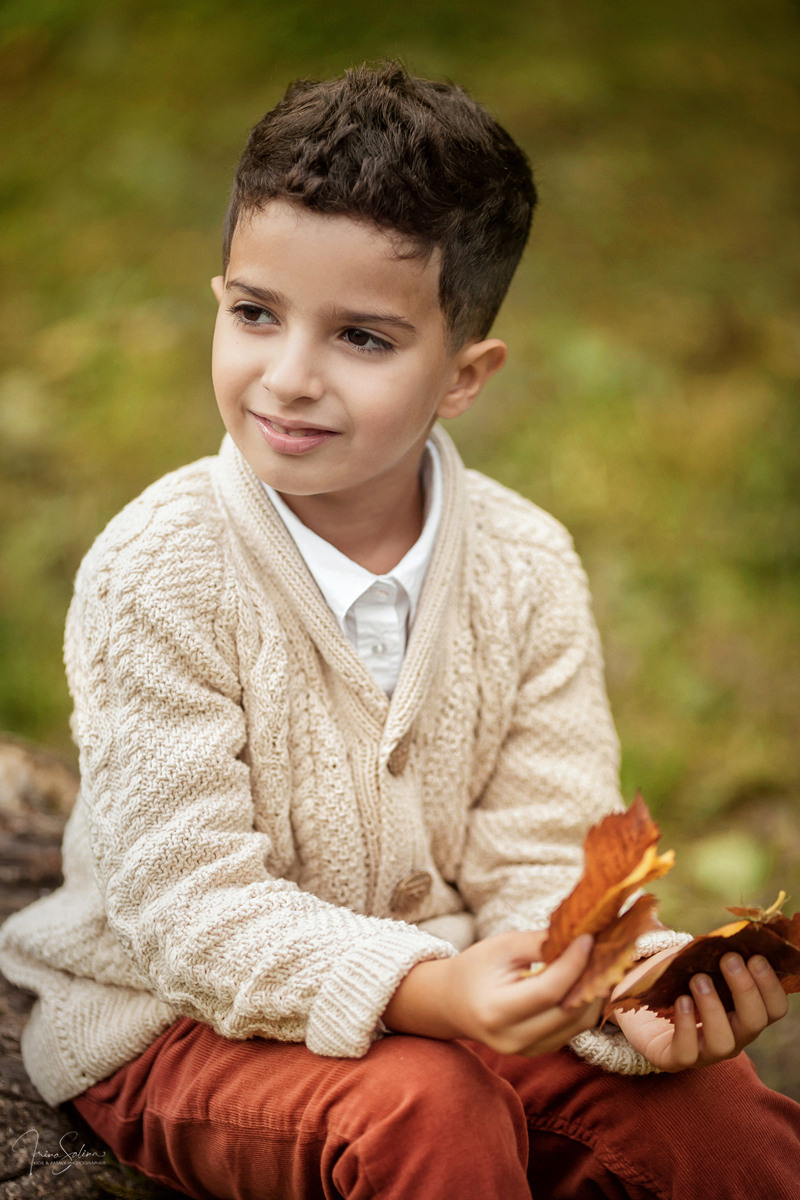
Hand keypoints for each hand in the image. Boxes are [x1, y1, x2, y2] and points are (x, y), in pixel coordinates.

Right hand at [382, 930, 601, 1056]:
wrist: (452, 1003)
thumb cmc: (476, 968)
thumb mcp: (502, 947)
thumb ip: (539, 943)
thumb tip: (580, 935)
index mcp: (497, 1011)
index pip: (549, 991)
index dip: (574, 964)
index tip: (589, 937)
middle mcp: (513, 1039)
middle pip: (570, 1011)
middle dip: (592, 977)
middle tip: (605, 948)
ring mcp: (528, 1050)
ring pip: (579, 1024)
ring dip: (595, 992)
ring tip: (601, 961)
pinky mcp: (540, 1051)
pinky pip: (574, 1029)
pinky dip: (586, 1003)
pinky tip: (589, 979)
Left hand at [608, 948, 788, 1071]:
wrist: (636, 1003)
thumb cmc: (674, 979)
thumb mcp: (696, 962)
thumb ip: (714, 954)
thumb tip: (729, 934)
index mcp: (744, 1013)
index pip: (774, 1009)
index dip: (770, 986)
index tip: (756, 957)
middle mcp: (732, 1036)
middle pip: (755, 1023)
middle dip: (745, 989)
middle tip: (729, 959)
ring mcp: (705, 1052)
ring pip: (724, 1042)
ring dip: (714, 1007)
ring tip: (698, 979)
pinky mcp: (675, 1058)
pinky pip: (687, 1052)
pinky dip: (686, 1025)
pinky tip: (681, 1001)